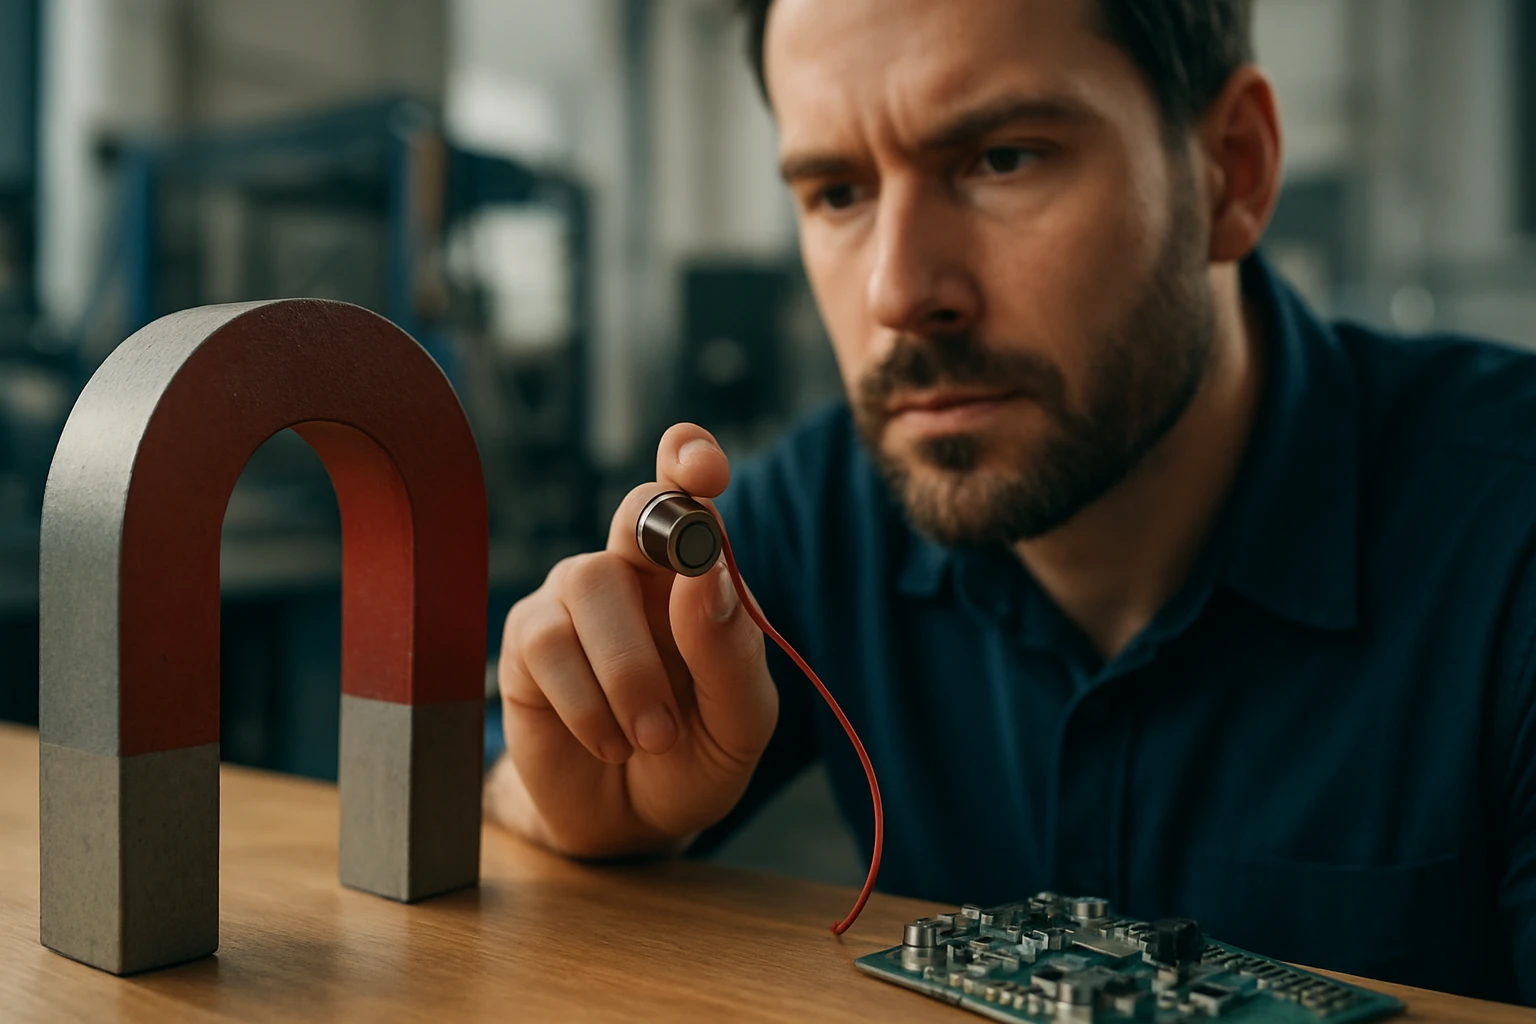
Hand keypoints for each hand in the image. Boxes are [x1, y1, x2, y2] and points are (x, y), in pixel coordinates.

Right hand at [487, 424, 777, 857]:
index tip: (702, 467)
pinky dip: (590, 704)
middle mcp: (634, 572)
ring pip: (591, 582)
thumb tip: (702, 574)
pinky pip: (549, 644)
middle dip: (659, 523)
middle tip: (689, 571)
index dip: (688, 460)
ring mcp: (575, 600)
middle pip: (637, 511)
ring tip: (653, 736)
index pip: (688, 492)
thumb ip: (728, 649)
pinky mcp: (527, 640)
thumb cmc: (695, 756)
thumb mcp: (739, 720)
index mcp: (695, 576)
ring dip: (631, 672)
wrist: (631, 823)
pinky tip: (610, 740)